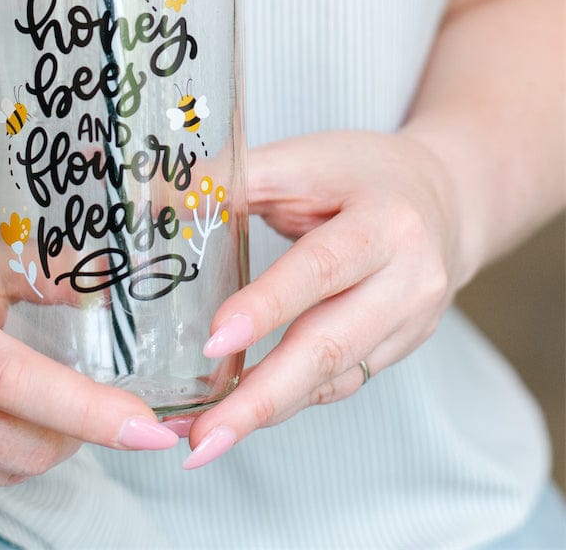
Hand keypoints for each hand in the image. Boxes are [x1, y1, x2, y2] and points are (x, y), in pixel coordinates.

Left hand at [183, 130, 466, 468]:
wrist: (443, 199)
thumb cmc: (360, 172)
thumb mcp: (302, 160)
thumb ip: (234, 178)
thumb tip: (156, 195)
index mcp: (384, 223)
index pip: (321, 269)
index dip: (268, 306)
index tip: (213, 341)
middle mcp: (408, 281)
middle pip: (331, 345)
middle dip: (262, 397)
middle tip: (202, 437)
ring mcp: (410, 323)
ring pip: (335, 377)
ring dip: (267, 412)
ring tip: (205, 440)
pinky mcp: (399, 349)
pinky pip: (340, 383)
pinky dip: (289, 402)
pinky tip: (243, 418)